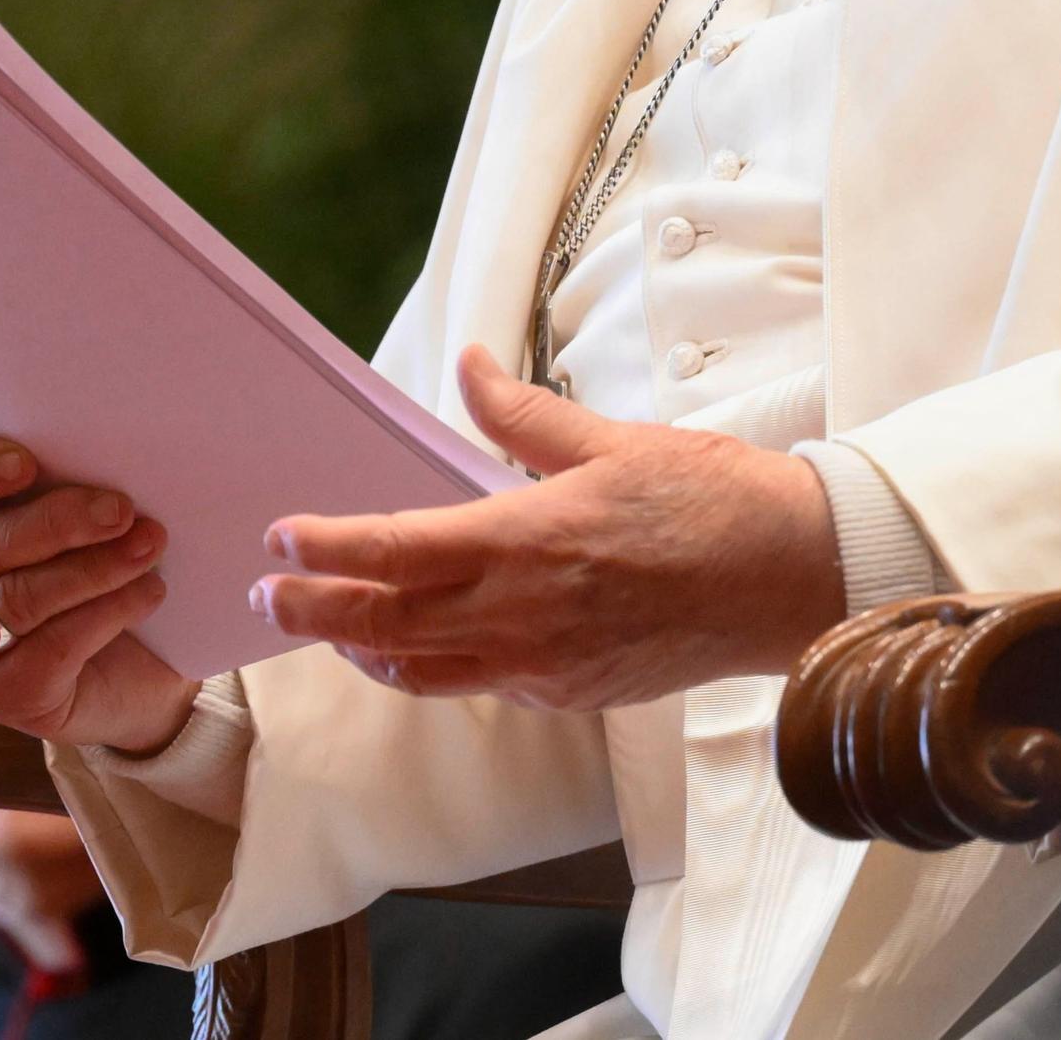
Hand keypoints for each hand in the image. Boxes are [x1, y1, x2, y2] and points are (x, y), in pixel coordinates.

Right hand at [0, 438, 195, 753]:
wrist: (126, 675)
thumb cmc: (84, 578)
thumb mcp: (64, 527)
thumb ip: (59, 493)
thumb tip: (102, 463)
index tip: (27, 462)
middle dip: (58, 522)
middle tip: (122, 508)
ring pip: (19, 597)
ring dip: (94, 568)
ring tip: (148, 547)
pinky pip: (52, 647)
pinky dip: (108, 613)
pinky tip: (148, 593)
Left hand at [253, 346, 845, 708]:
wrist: (794, 580)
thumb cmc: (711, 502)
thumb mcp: (609, 441)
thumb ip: (521, 415)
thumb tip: (466, 365)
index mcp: (526, 541)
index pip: (397, 550)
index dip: (329, 548)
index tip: (280, 539)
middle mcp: (523, 615)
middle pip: (389, 622)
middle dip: (317, 612)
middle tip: (266, 599)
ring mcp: (546, 666)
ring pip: (427, 670)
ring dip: (368, 648)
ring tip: (330, 629)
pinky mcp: (573, 694)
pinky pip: (484, 685)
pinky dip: (437, 668)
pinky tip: (422, 647)